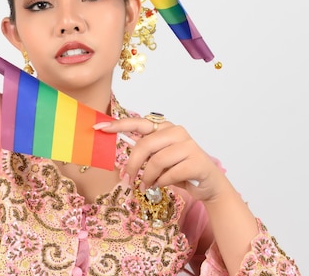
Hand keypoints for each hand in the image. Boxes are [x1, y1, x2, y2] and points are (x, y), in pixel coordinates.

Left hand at [95, 116, 229, 201]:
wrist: (208, 185)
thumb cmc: (179, 169)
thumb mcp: (158, 159)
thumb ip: (144, 152)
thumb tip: (118, 157)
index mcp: (164, 127)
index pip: (138, 123)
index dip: (118, 125)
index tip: (99, 128)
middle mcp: (177, 131)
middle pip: (145, 145)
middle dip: (133, 164)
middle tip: (127, 179)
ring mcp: (189, 145)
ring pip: (156, 161)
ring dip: (147, 177)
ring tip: (146, 185)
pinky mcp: (197, 161)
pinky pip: (170, 174)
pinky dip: (162, 183)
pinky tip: (163, 185)